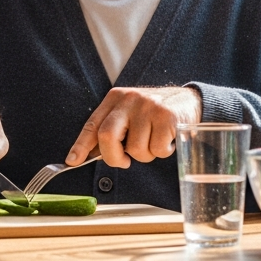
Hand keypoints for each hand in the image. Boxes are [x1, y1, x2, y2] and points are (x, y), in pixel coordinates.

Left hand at [66, 86, 201, 168]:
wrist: (188, 100)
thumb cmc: (154, 114)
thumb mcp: (130, 114)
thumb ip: (113, 130)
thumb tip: (91, 155)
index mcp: (115, 98)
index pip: (93, 124)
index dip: (81, 145)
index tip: (72, 161)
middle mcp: (129, 100)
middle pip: (108, 136)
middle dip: (113, 157)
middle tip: (123, 161)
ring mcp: (148, 107)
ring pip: (136, 149)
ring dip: (145, 155)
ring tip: (154, 141)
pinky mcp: (167, 117)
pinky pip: (157, 150)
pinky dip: (163, 152)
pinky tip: (167, 139)